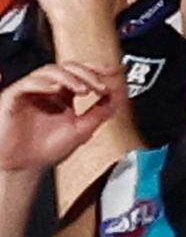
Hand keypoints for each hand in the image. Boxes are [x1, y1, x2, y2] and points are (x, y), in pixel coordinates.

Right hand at [0, 63, 117, 171]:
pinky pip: (27, 83)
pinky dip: (43, 84)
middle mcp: (48, 90)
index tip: (115, 71)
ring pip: (50, 71)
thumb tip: (119, 96)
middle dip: (88, 74)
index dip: (97, 69)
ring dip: (70, 77)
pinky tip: (56, 91)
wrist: (24, 168)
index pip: (81, 73)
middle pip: (69, 68)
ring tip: (84, 90)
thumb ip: (101, 112)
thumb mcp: (82, 129)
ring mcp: (31, 92)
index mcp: (64, 95)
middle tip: (101, 87)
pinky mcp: (14, 97)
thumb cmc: (46, 150)